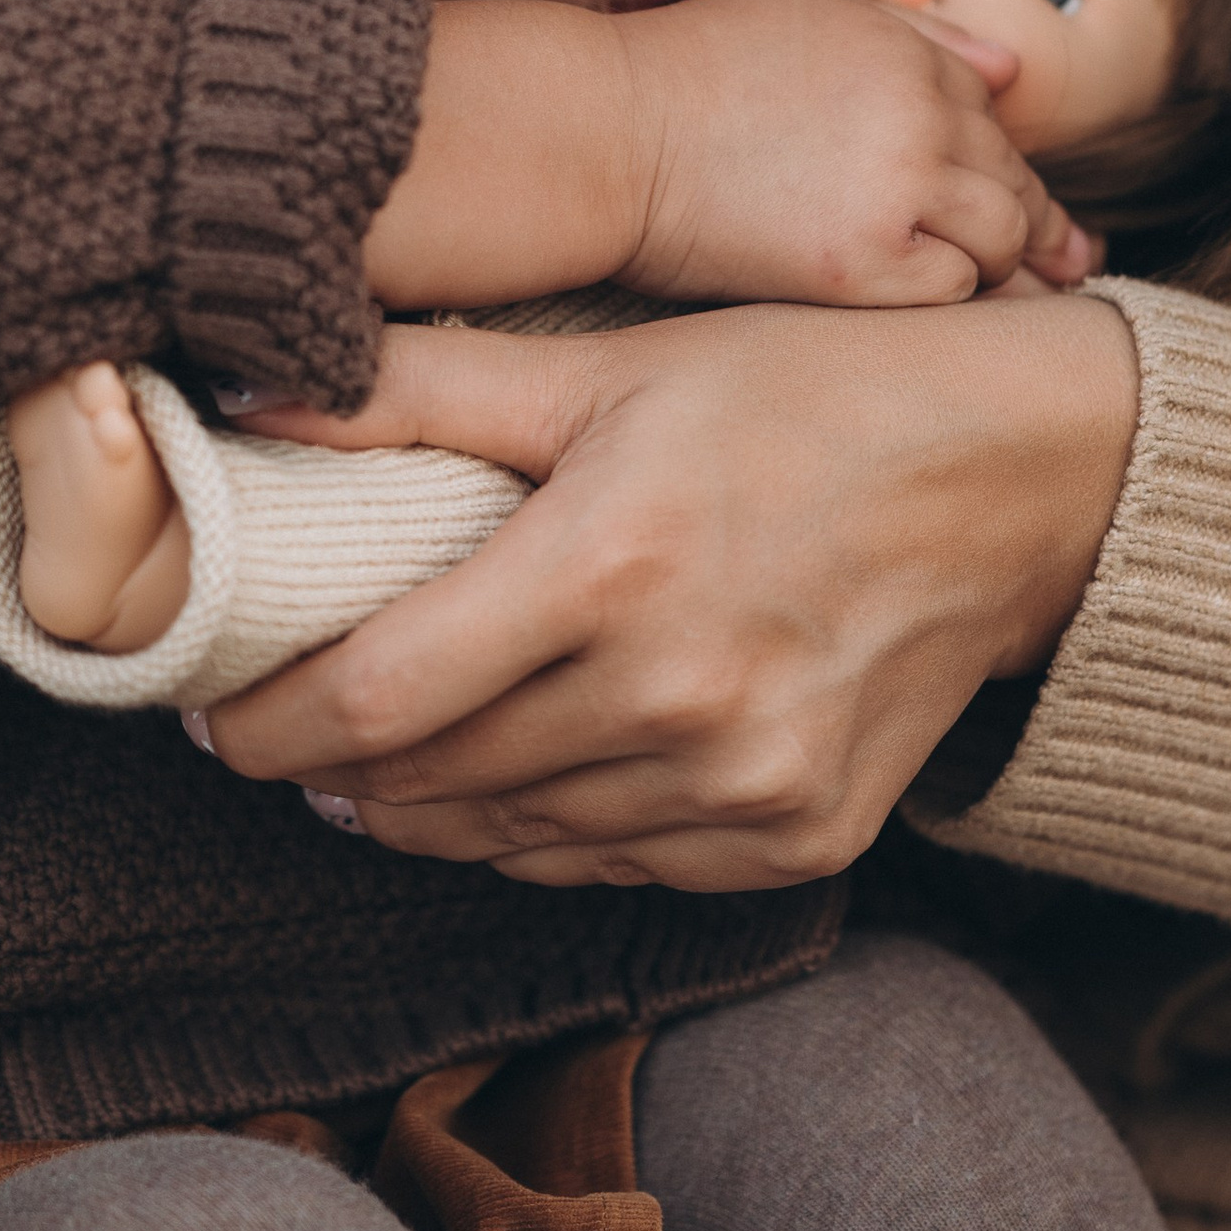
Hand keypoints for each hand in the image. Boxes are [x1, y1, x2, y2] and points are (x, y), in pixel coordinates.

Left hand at [203, 295, 1139, 890]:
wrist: (1019, 481)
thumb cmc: (804, 393)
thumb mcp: (615, 363)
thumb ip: (428, 387)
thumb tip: (246, 388)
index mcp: (607, 565)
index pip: (370, 699)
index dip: (264, 724)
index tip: (212, 711)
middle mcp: (673, 696)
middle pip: (426, 785)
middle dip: (326, 769)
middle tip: (274, 730)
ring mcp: (741, 784)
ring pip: (510, 840)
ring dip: (424, 810)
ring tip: (375, 762)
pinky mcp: (795, 840)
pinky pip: (612, 866)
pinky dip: (541, 833)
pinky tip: (509, 781)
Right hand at [621, 0, 1085, 303]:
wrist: (605, 134)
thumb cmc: (683, 74)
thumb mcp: (802, 17)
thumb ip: (914, 40)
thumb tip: (1011, 71)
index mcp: (905, 49)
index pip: (991, 111)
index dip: (994, 160)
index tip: (1004, 200)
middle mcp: (919, 110)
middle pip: (1013, 175)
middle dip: (1024, 219)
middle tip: (1046, 264)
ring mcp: (898, 185)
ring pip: (1003, 234)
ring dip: (988, 260)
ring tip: (952, 283)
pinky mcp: (864, 262)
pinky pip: (955, 288)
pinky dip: (941, 294)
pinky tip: (901, 296)